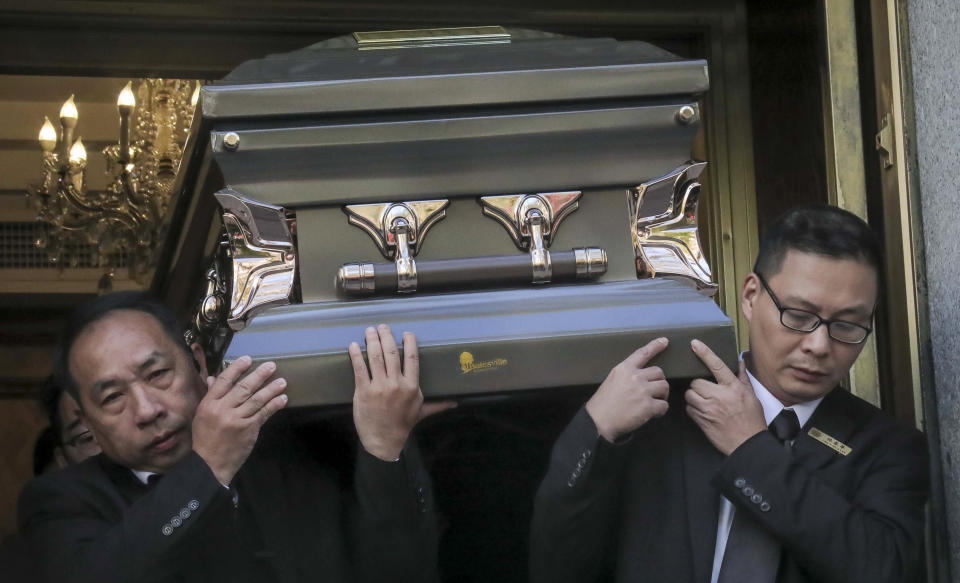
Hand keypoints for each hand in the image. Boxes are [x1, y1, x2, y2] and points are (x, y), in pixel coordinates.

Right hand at [192, 356, 287, 484]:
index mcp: (209, 404)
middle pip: (243, 388)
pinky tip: (282, 398)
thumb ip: (210, 395)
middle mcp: (223, 409)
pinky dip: (274, 405)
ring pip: (256, 400)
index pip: (224, 381)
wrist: (209, 464)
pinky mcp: (248, 429)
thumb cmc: (205, 438)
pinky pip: (263, 414)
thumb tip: (212, 378)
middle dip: (259, 375)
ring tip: (282, 381)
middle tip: (271, 365)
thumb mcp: (202, 415)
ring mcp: (236, 420)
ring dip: (271, 389)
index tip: (248, 359)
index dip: (237, 368)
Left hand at [349, 324, 454, 460]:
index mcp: (411, 386)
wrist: (383, 440)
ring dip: (372, 341)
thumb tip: (455, 403)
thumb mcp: (422, 412)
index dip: (409, 343)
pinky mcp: (363, 391)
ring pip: (375, 357)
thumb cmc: (402, 425)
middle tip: (382, 327)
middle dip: (386, 336)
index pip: (412, 358)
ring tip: (369, 331)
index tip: (406, 333)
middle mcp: (396, 384)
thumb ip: (438, 404)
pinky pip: (360, 369)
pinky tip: (354, 346)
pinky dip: (356, 355)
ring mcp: (379, 387)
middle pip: (391, 353)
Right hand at [585, 337, 669, 442]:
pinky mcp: (648, 406)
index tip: (665, 341)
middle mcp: (635, 377)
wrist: (599, 421)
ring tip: (654, 402)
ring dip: (662, 395)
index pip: (643, 353)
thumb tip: (642, 378)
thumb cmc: (603, 402)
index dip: (655, 346)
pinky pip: (664, 405)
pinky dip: (661, 410)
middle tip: (653, 392)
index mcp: (624, 368)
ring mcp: (643, 391)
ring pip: (664, 387)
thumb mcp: (612, 380)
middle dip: (658, 382)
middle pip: (659, 372)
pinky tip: (653, 414)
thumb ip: (627, 375)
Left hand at [685, 339, 766, 454]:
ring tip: (704, 401)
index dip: (705, 353)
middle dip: (698, 386)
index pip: (717, 366)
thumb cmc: (752, 420)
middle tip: (706, 391)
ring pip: (689, 395)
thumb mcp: (752, 396)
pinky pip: (689, 409)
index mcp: (733, 388)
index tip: (695, 344)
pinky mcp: (701, 421)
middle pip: (696, 382)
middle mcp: (719, 396)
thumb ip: (743, 377)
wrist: (748, 444)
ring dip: (694, 397)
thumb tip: (740, 360)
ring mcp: (709, 409)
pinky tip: (702, 412)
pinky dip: (692, 409)